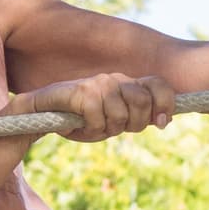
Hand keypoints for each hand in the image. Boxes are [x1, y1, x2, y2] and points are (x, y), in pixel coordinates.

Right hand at [11, 71, 174, 141]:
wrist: (42, 114)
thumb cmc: (80, 120)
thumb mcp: (113, 121)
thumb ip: (136, 117)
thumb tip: (163, 120)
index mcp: (126, 84)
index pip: (158, 85)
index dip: (166, 104)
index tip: (162, 124)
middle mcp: (115, 79)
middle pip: (143, 101)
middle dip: (136, 123)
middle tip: (118, 130)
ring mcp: (98, 84)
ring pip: (121, 113)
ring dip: (110, 128)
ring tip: (96, 128)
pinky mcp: (81, 92)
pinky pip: (99, 118)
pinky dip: (92, 130)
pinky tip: (82, 127)